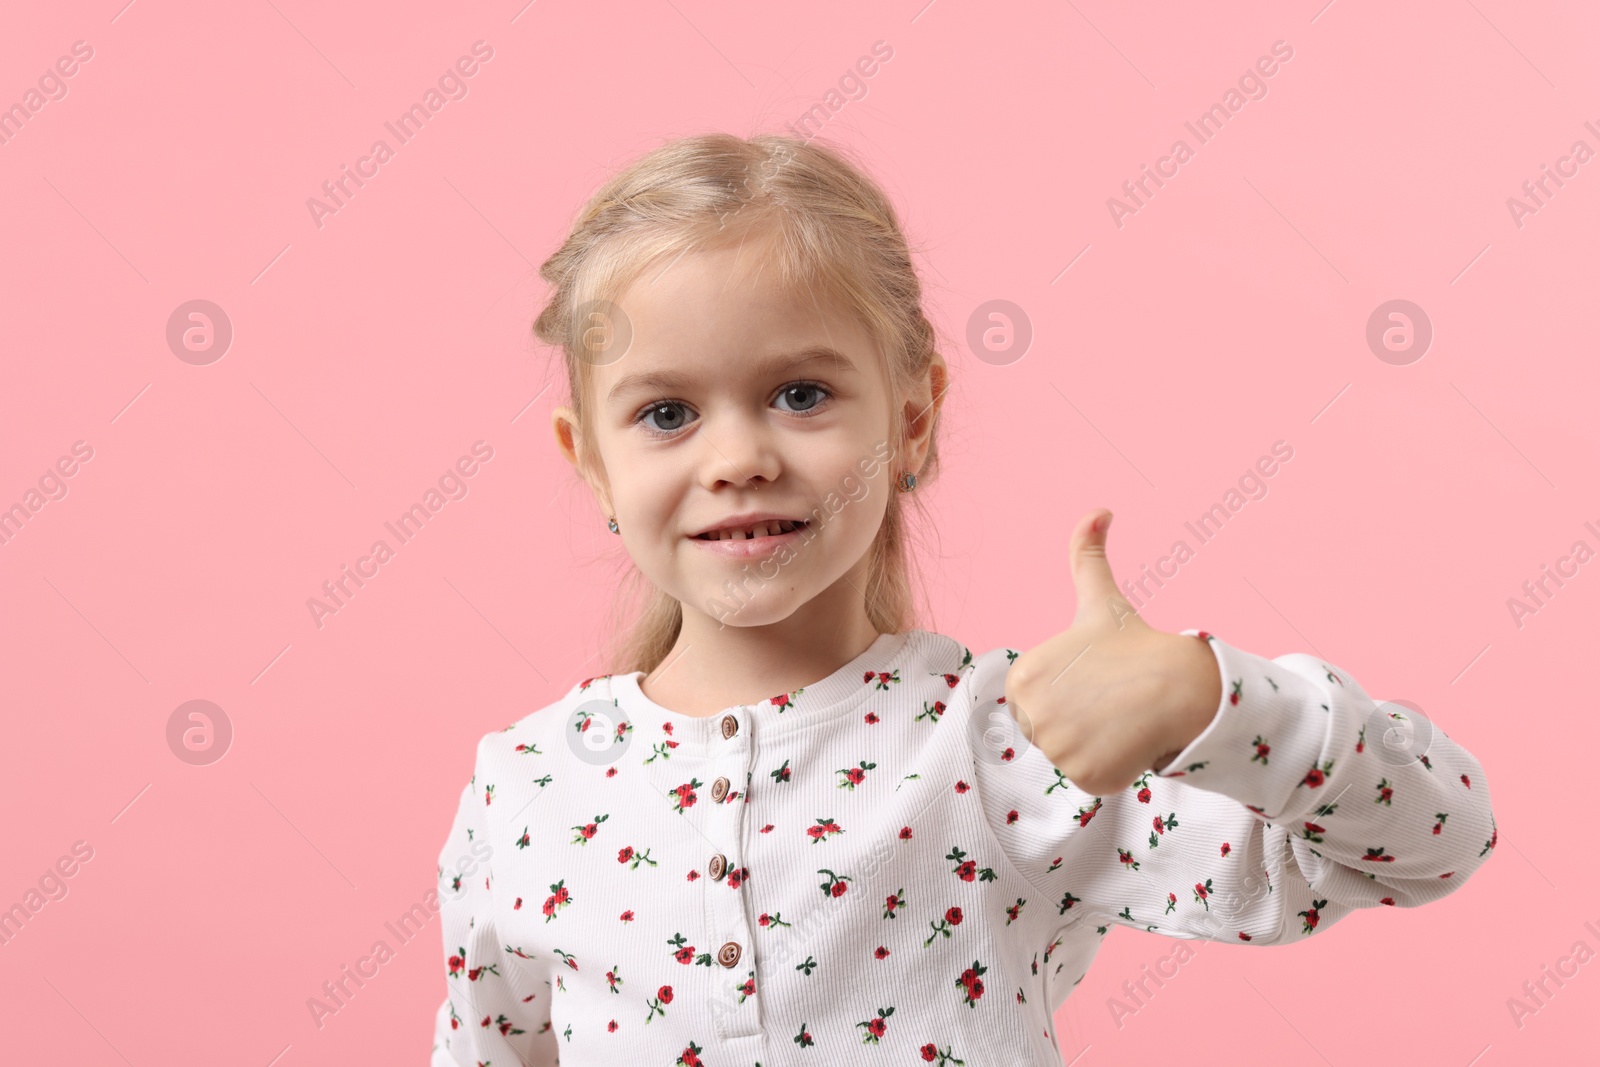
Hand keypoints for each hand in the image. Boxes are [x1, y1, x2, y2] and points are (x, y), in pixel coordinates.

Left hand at [1003, 509, 1222, 795]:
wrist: (1182, 684)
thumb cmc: (1137, 645)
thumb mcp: (1100, 599)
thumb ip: (1086, 555)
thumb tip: (1098, 511)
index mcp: (1023, 678)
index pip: (1037, 705)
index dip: (1070, 696)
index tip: (1095, 680)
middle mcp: (1031, 715)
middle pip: (1051, 735)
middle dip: (1081, 724)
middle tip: (1111, 702)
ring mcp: (1058, 749)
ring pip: (1073, 758)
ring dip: (1098, 746)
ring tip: (1121, 720)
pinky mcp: (1085, 776)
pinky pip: (1093, 779)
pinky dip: (1113, 768)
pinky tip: (1130, 743)